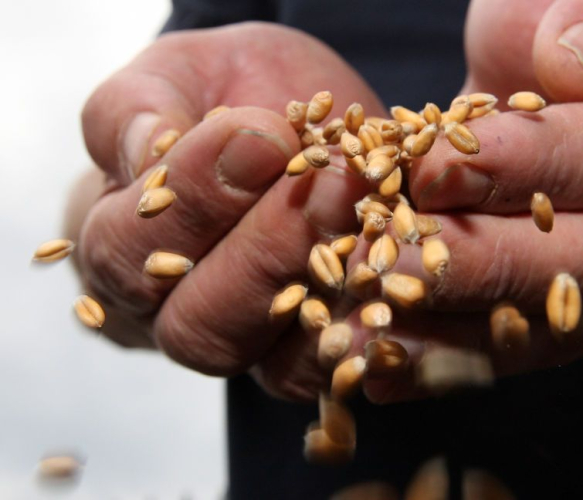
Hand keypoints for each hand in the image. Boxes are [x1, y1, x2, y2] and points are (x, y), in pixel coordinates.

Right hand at [72, 22, 384, 379]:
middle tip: (332, 180)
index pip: (129, 253)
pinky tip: (400, 282)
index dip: (193, 200)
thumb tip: (145, 150)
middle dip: (268, 251)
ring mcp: (254, 350)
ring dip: (329, 290)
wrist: (294, 121)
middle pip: (200, 328)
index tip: (257, 137)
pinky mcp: (319, 357)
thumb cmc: (219, 98)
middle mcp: (178, 318)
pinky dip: (372, 331)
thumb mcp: (173, 75)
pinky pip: (344, 371)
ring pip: (276, 367)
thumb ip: (136, 108)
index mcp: (120, 254)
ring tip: (371, 215)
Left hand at [343, 0, 582, 402]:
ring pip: (552, 320)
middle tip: (388, 261)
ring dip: (454, 332)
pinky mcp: (570, 296)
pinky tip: (379, 363)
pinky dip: (447, 353)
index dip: (538, 164)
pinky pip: (517, 339)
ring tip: (365, 333)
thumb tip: (579, 67)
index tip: (437, 165)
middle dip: (486, 263)